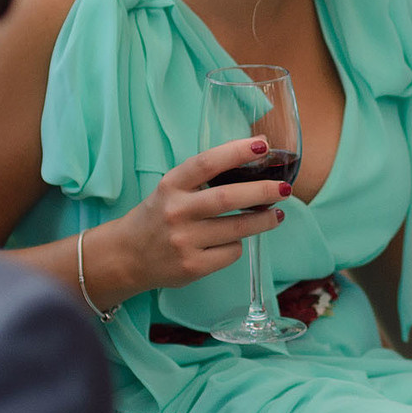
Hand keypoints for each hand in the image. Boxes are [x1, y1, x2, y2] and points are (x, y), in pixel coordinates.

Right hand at [99, 136, 289, 302]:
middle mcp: (176, 211)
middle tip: (284, 188)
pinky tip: (235, 241)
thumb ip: (203, 179)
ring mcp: (184, 241)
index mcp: (171, 185)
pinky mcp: (192, 266)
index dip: (236, 152)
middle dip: (263, 191)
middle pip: (228, 198)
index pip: (206, 163)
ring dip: (264, 221)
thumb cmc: (158, 217)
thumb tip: (254, 162)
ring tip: (277, 215)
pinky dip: (238, 245)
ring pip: (237, 229)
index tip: (263, 145)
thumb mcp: (171, 190)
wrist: (127, 256)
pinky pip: (230, 252)